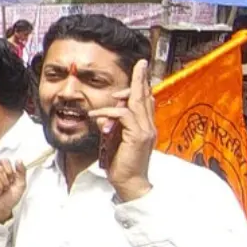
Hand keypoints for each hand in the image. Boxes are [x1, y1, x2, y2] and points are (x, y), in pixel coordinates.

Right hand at [0, 159, 25, 223]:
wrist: (1, 209)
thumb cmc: (9, 197)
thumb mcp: (20, 185)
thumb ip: (22, 172)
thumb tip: (19, 160)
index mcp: (2, 167)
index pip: (4, 161)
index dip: (9, 172)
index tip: (11, 180)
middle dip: (4, 182)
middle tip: (3, 189)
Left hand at [87, 59, 155, 201]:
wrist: (129, 183)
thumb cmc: (121, 164)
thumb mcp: (115, 140)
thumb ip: (112, 126)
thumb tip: (103, 115)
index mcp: (145, 127)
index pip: (147, 102)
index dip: (143, 86)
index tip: (141, 72)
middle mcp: (149, 126)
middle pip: (146, 97)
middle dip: (142, 79)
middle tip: (141, 64)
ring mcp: (145, 131)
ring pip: (137, 103)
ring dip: (122, 96)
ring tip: (111, 96)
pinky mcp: (138, 136)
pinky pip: (124, 115)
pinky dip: (109, 112)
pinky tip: (97, 116)